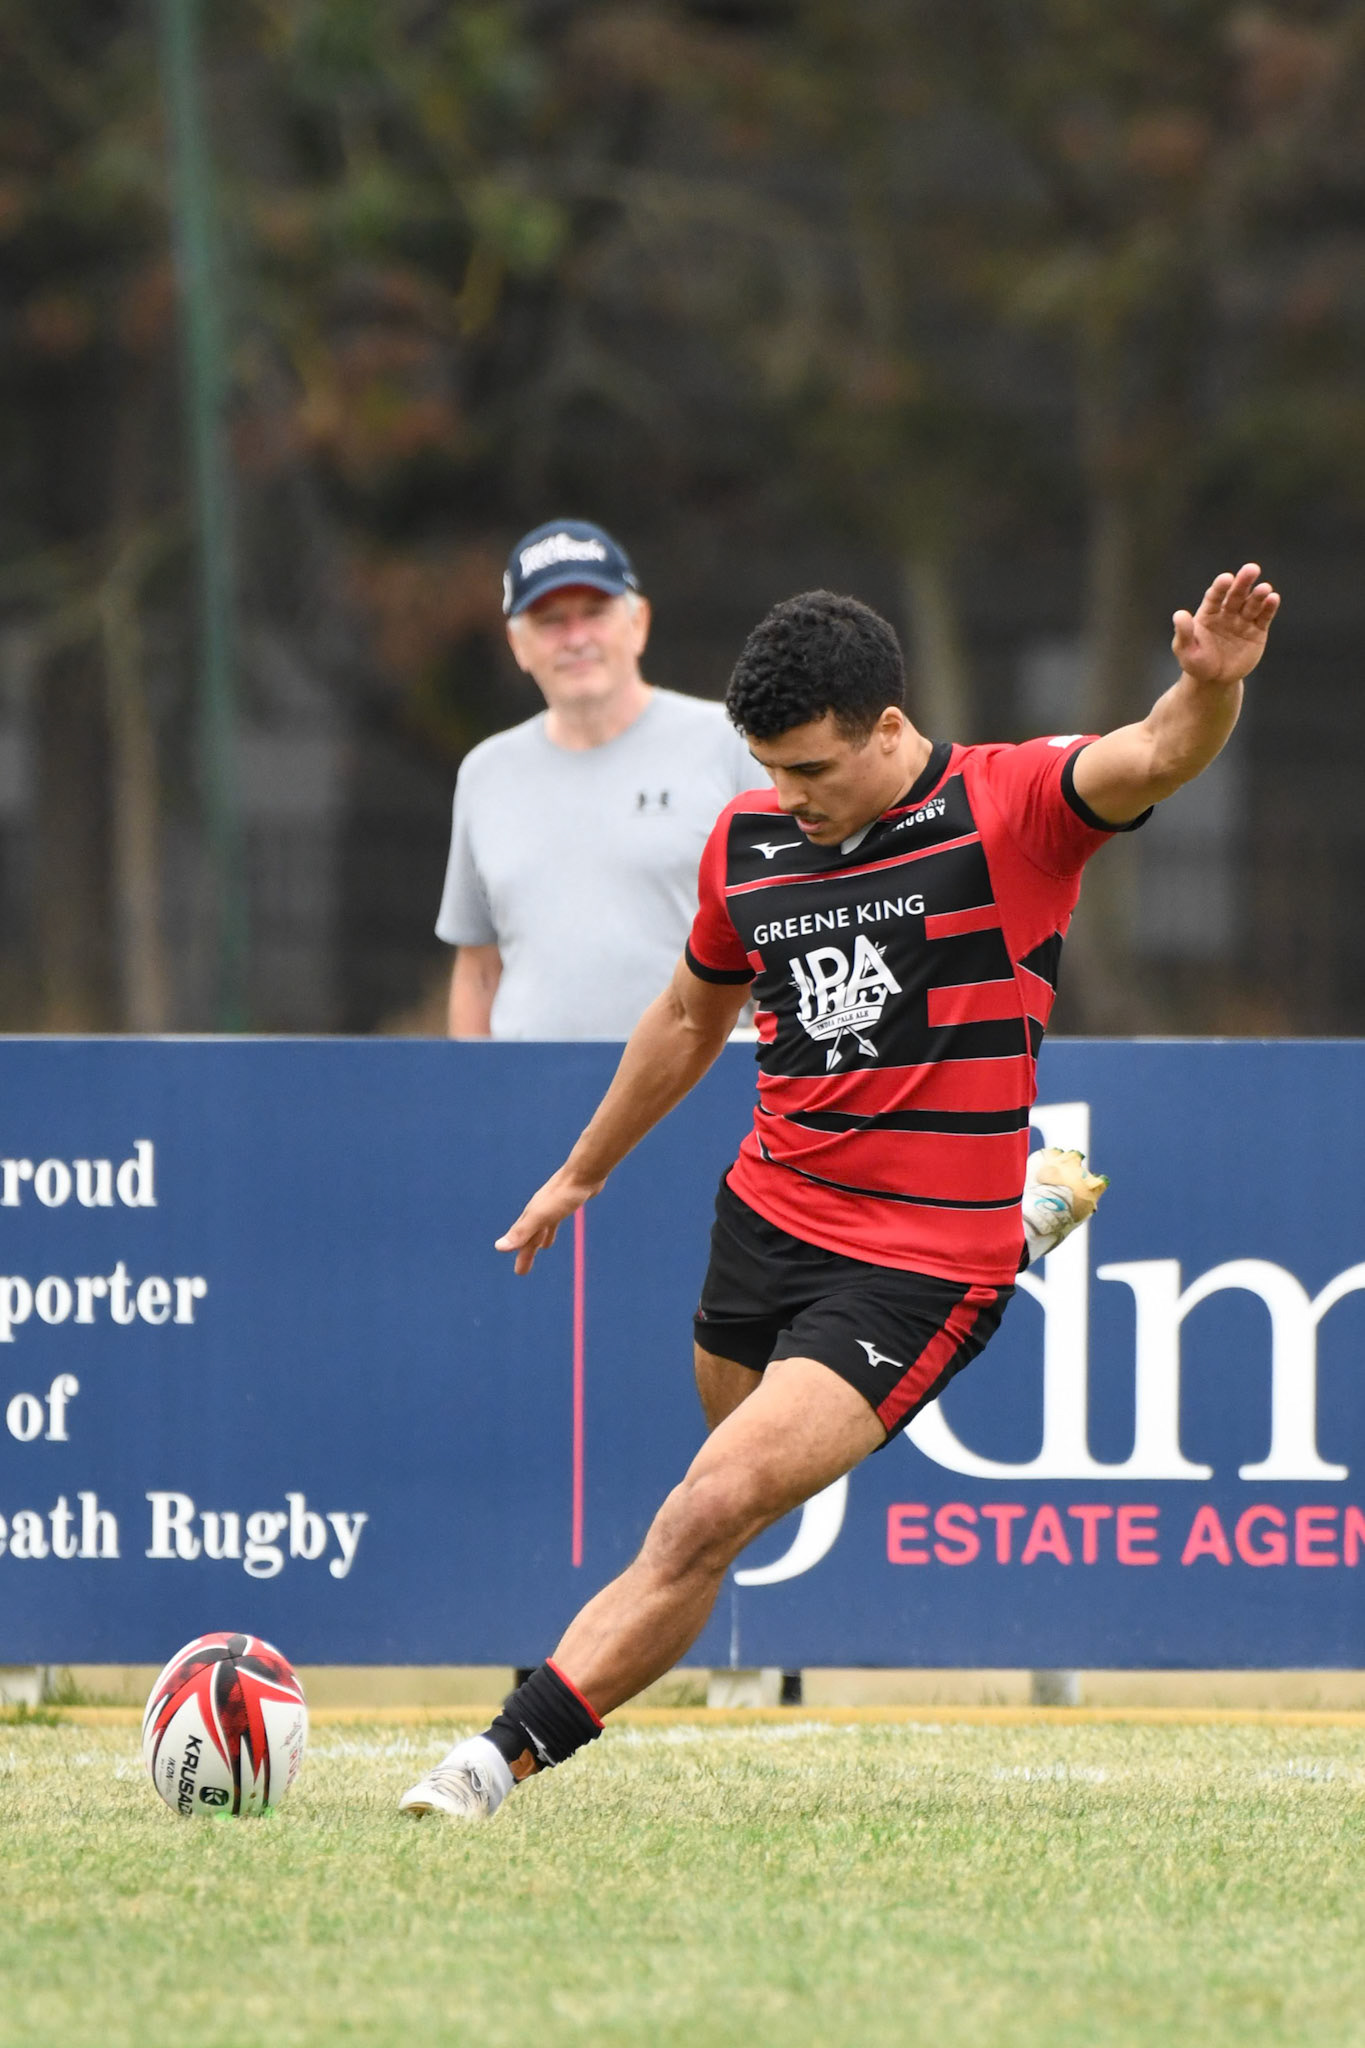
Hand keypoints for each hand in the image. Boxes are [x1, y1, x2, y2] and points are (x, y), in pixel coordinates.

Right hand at [495, 1167, 602, 1275]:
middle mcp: (538, 1210)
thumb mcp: (541, 1217)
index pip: (522, 1240)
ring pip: (543, 1226)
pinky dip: (553, 1225)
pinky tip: (556, 1224)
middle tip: (523, 1271)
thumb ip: (522, 1232)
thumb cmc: (563, 1195)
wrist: (585, 1172)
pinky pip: (556, 1217)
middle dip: (527, 1252)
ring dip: (540, 1238)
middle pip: (530, 1236)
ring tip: (543, 1248)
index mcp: (532, 1215)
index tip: (520, 1272)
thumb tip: (498, 1248)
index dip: (521, 1256)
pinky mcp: (566, 1201)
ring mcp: (552, 1205)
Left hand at [1172, 563, 1279, 686]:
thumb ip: (1184, 632)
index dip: (1221, 586)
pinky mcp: (1257, 631)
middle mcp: (1227, 612)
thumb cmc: (1196, 663)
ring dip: (1259, 595)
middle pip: (1236, 594)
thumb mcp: (1185, 650)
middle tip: (1252, 569)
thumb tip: (1179, 614)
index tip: (1226, 578)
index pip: (1215, 595)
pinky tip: (1273, 598)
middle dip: (1243, 582)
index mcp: (1208, 612)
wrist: (1214, 680)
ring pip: (1252, 604)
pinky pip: (1264, 617)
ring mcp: (1243, 620)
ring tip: (1265, 588)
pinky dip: (1269, 607)